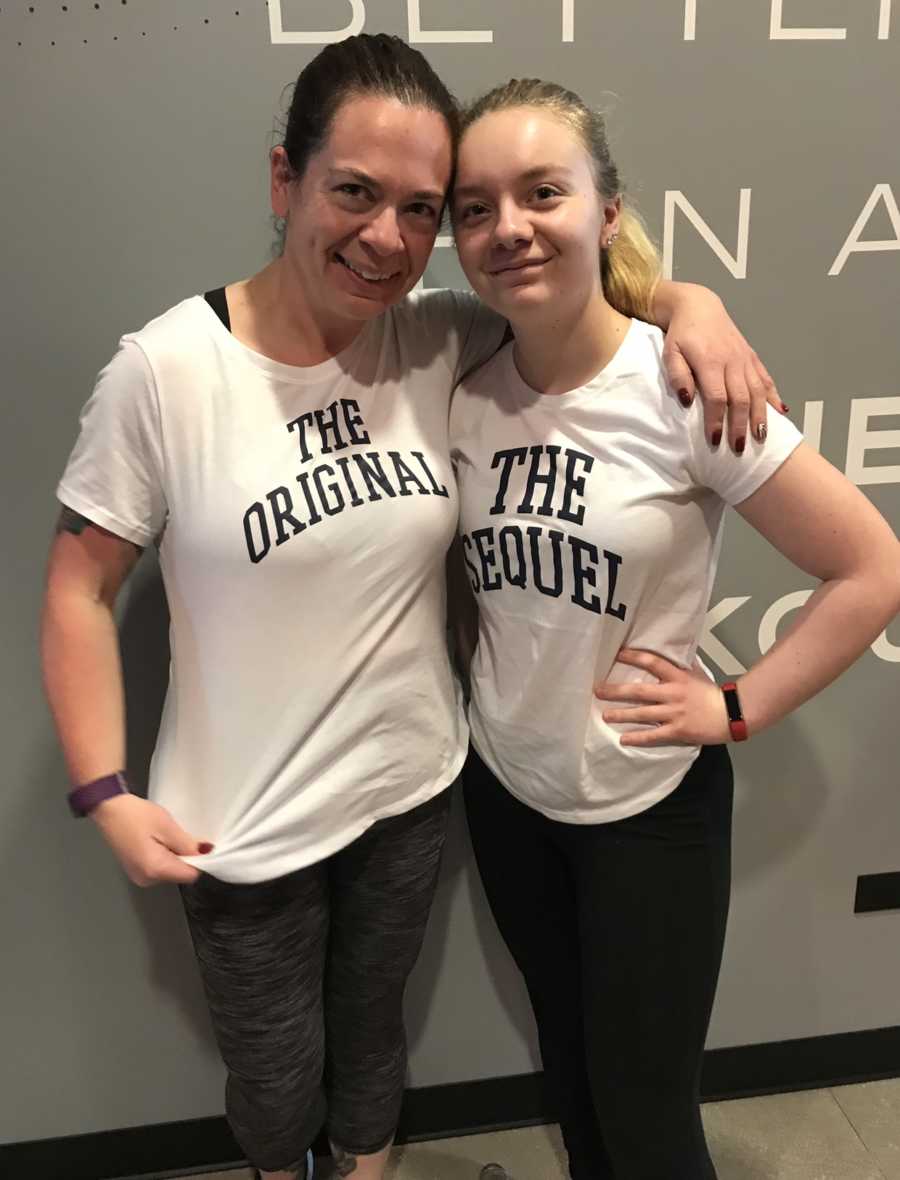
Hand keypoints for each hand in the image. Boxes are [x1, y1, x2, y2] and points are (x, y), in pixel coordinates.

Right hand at [90, 793, 212, 885]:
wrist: (109, 809)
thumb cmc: (137, 816)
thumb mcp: (167, 827)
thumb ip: (187, 844)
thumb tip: (206, 853)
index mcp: (155, 871)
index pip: (190, 875)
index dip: (199, 861)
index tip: (199, 844)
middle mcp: (147, 880)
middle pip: (179, 874)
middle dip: (184, 857)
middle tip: (177, 835)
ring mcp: (139, 877)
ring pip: (169, 871)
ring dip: (173, 856)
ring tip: (164, 836)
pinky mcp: (135, 870)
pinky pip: (158, 868)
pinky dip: (163, 856)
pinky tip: (156, 840)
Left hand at [594, 648, 730, 747]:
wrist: (732, 714)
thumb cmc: (712, 693)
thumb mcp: (697, 673)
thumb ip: (681, 665)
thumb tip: (671, 651)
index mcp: (678, 676)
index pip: (652, 662)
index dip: (634, 657)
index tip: (617, 655)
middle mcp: (673, 693)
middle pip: (639, 691)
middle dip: (616, 691)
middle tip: (598, 690)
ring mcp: (674, 713)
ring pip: (642, 713)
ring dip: (622, 714)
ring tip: (605, 715)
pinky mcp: (678, 731)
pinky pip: (653, 735)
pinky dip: (637, 737)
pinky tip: (623, 738)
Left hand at [660, 284, 786, 452]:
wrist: (699, 307)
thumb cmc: (681, 334)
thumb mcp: (670, 353)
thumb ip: (677, 376)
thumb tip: (686, 400)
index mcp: (710, 361)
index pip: (716, 397)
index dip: (716, 420)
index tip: (715, 440)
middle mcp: (732, 361)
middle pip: (741, 398)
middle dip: (740, 425)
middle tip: (739, 448)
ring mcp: (745, 359)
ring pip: (758, 391)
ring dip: (761, 416)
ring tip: (761, 438)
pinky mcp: (752, 357)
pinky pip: (766, 379)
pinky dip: (774, 396)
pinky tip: (780, 413)